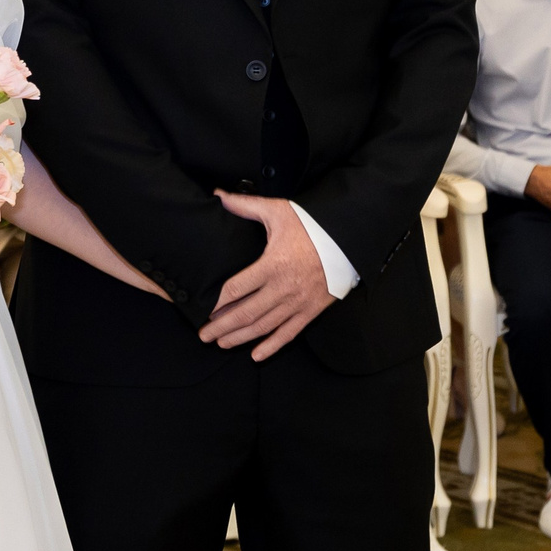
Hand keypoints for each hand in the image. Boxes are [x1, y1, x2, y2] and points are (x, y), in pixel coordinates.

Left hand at [201, 193, 333, 359]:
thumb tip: (218, 195)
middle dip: (221, 326)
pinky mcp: (311, 310)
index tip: (202, 309)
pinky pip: (289, 333)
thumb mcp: (278, 211)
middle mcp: (284, 288)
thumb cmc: (312, 225)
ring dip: (240, 337)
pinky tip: (257, 354)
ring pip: (264, 326)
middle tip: (204, 334)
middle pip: (245, 313)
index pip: (236, 289)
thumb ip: (245, 205)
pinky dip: (272, 346)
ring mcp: (298, 302)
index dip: (217, 302)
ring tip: (222, 342)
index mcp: (273, 264)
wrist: (348, 239)